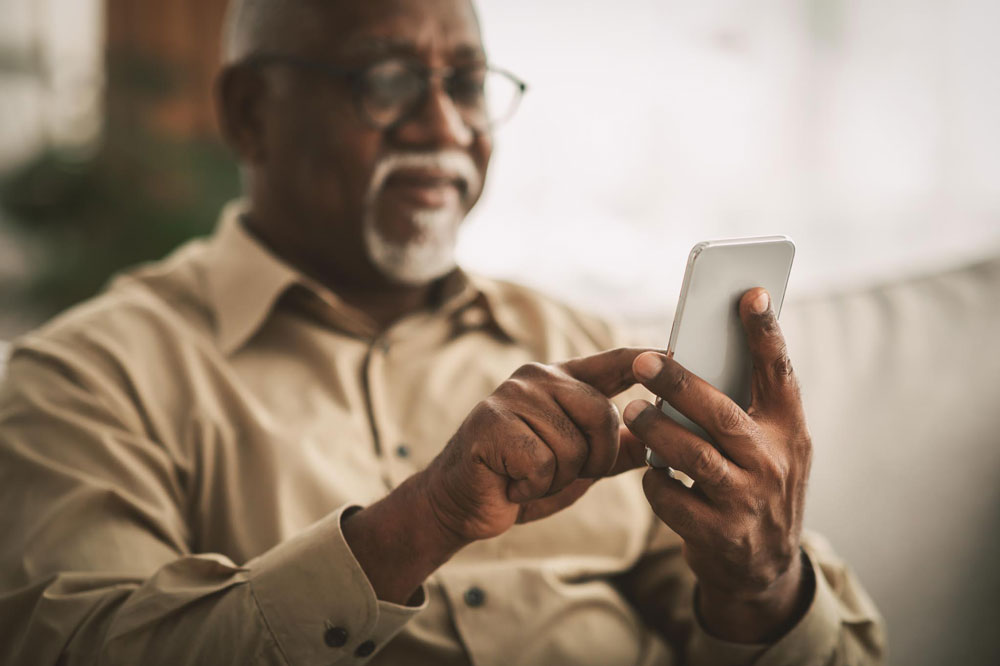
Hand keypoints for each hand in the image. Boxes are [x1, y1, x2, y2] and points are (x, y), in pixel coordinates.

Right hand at [420, 347, 651, 545]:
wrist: (463, 502)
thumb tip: (664, 439)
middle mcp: (538, 377)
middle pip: (603, 415)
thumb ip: (617, 448)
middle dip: (594, 460)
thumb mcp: (580, 464)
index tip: (677, 354)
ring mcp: (513, 395)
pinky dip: (533, 486)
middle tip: (560, 473)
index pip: (614, 362)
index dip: (647, 361)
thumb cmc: (522, 478)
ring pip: (572, 446)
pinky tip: (512, 482)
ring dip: (556, 478)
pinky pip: (541, 463)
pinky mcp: (492, 421)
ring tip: (528, 476)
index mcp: (563, 381)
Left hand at [623, 288, 812, 642]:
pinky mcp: (718, 533)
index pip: (779, 373)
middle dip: (679, 383)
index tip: (750, 293)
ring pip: (691, 455)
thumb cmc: (756, 487)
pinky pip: (670, 496)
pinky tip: (650, 470)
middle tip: (642, 361)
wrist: (764, 570)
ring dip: (655, 430)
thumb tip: (693, 358)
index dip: (765, 332)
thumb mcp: (769, 449)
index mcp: (788, 431)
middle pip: (721, 413)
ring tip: (633, 411)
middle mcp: (774, 463)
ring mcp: (747, 501)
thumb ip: (744, 410)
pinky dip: (653, 479)